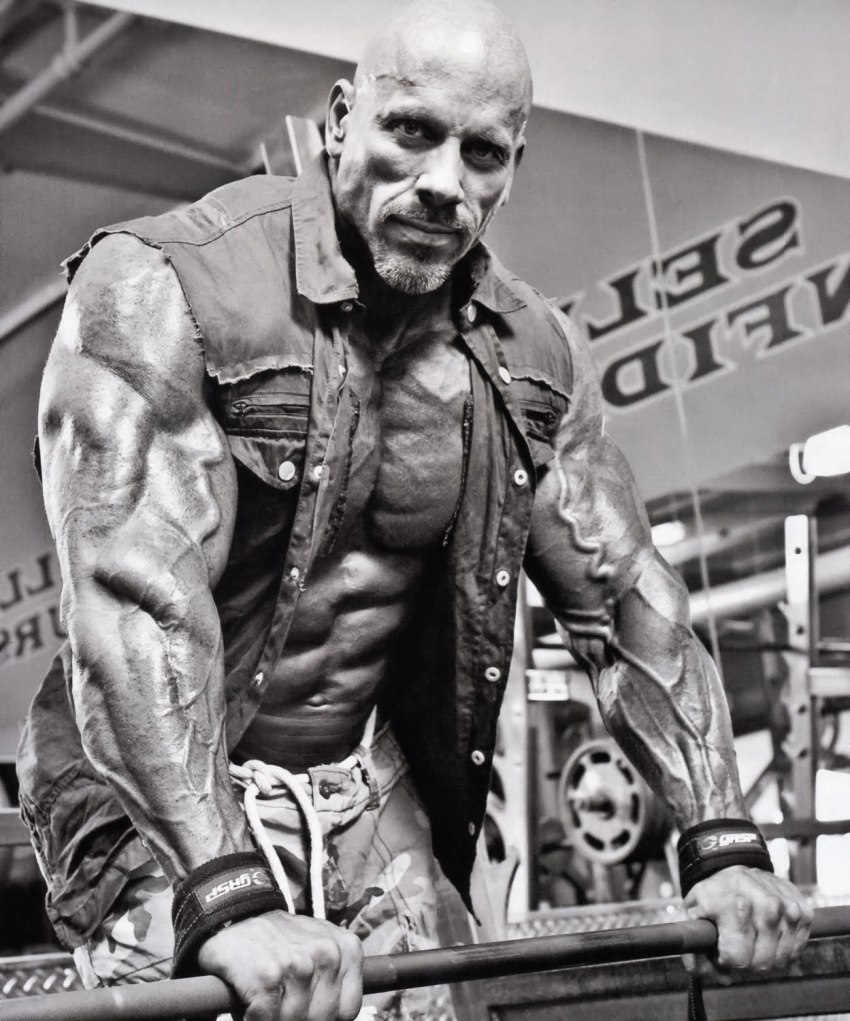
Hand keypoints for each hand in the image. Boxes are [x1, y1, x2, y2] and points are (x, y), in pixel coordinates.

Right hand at [198, 909, 363, 1020]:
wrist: (236, 916)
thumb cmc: (278, 939)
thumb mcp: (319, 946)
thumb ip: (334, 976)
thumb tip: (336, 1016)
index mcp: (346, 947)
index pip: (348, 1010)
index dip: (326, 1015)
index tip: (309, 1008)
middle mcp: (327, 953)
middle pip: (323, 1017)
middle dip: (301, 1017)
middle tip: (284, 1002)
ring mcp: (298, 965)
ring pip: (295, 1020)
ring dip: (277, 1017)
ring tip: (269, 997)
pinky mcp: (269, 977)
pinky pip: (268, 1020)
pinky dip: (255, 1018)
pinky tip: (252, 1001)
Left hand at [684, 865, 812, 978]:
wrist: (735, 867)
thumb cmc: (713, 894)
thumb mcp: (689, 912)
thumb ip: (691, 945)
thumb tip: (714, 976)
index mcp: (732, 904)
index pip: (737, 959)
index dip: (725, 960)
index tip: (720, 948)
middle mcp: (764, 904)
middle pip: (761, 964)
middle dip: (746, 962)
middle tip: (737, 944)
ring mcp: (787, 907)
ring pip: (781, 961)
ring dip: (766, 957)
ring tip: (752, 937)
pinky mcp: (803, 911)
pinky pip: (796, 951)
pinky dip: (782, 948)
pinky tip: (768, 933)